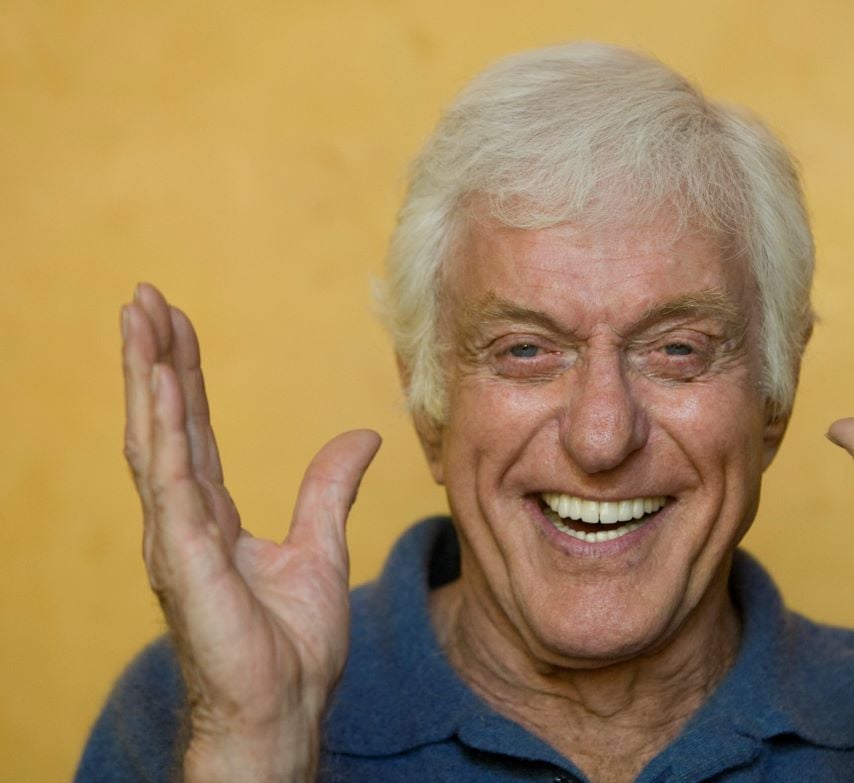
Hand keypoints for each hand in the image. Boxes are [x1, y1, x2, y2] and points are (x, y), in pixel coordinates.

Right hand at [122, 284, 380, 781]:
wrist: (284, 708)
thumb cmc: (290, 646)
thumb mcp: (320, 548)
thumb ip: (329, 490)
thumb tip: (361, 438)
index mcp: (211, 516)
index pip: (193, 429)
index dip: (182, 375)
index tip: (174, 321)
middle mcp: (184, 520)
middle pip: (165, 422)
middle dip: (153, 359)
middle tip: (144, 297)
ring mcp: (176, 538)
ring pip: (156, 440)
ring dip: (146, 377)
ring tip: (138, 318)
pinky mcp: (184, 560)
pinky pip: (170, 481)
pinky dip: (162, 430)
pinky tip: (156, 385)